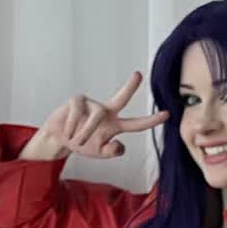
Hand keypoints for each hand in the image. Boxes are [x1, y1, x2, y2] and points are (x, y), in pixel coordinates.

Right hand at [39, 74, 169, 159]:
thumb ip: (111, 152)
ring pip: (94, 119)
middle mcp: (106, 112)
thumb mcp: (98, 153)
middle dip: (130, 87)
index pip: (136, 124)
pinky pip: (77, 114)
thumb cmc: (82, 143)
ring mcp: (91, 104)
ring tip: (76, 141)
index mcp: (115, 125)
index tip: (167, 113)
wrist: (60, 139)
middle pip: (121, 99)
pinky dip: (72, 127)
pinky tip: (68, 132)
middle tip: (138, 75)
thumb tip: (120, 146)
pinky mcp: (77, 101)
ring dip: (84, 134)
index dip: (151, 120)